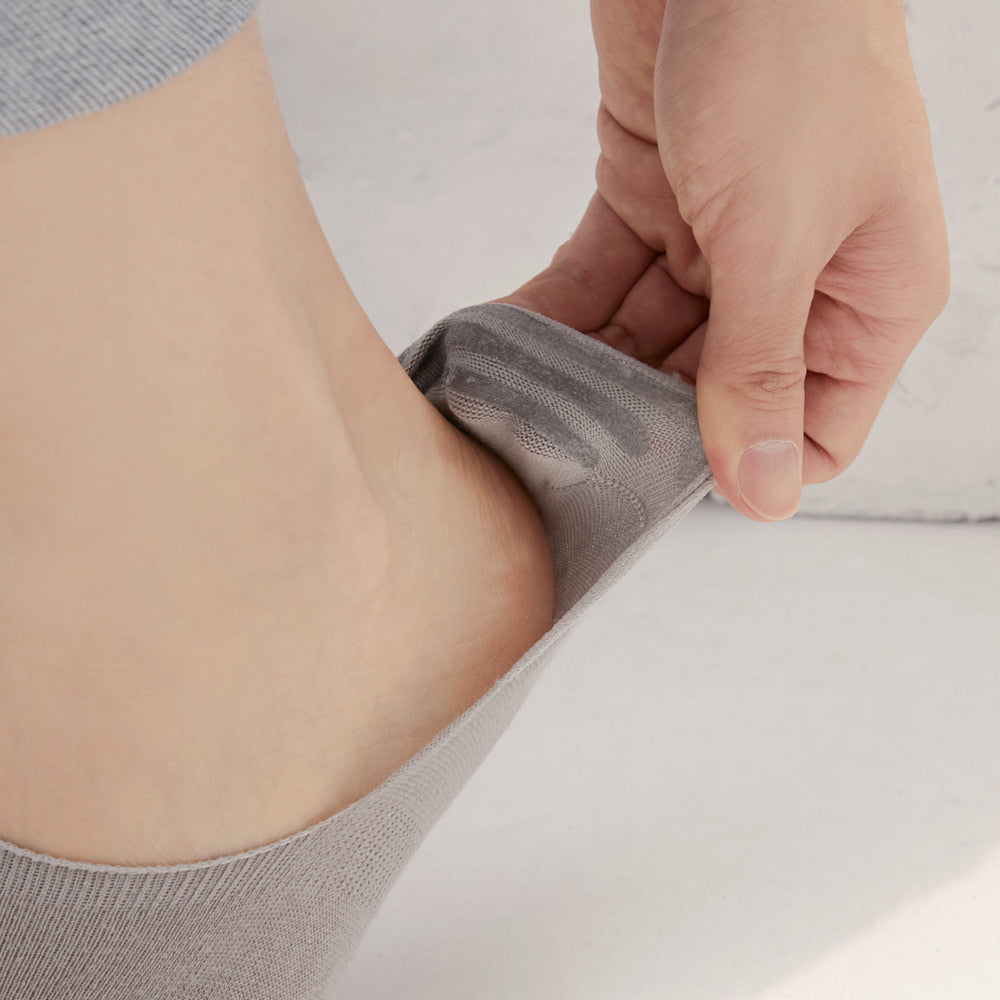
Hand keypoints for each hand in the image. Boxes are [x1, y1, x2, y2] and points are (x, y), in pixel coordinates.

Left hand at [501, 0, 949, 520]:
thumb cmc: (792, 57)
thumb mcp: (779, 237)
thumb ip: (760, 367)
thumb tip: (765, 491)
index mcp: (868, 299)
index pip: (814, 429)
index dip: (744, 462)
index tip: (661, 478)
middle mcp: (800, 279)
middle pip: (716, 389)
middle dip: (645, 413)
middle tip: (568, 442)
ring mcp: (723, 241)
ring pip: (649, 338)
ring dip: (589, 362)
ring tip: (525, 395)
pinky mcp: (656, 199)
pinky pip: (604, 277)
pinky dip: (561, 304)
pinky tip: (514, 334)